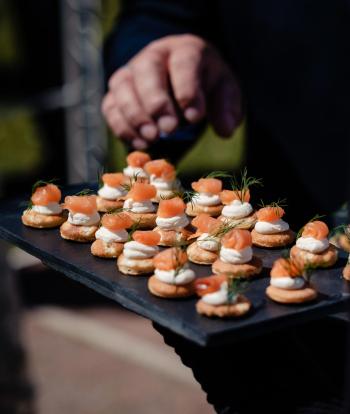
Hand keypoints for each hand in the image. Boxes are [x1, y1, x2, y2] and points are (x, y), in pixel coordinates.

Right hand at [102, 34, 241, 148]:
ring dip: (135, 115)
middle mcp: (154, 56)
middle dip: (156, 102)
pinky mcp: (117, 93)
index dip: (187, 90)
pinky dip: (121, 126)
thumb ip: (227, 108)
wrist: (181, 83)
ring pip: (122, 87)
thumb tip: (225, 130)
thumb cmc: (205, 86)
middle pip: (147, 70)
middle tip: (169, 130)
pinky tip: (139, 143)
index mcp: (185, 50)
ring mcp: (131, 72)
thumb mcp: (225, 93)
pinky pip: (110, 106)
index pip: (184, 63)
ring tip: (151, 139)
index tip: (195, 118)